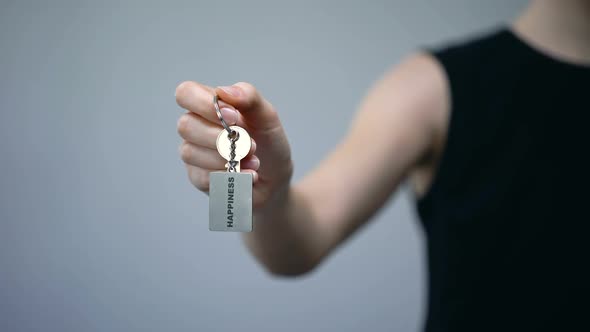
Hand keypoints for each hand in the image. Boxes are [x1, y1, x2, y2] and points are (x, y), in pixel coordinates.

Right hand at [175, 81, 292, 208]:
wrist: (275, 176)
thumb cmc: (267, 142)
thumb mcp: (267, 115)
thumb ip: (249, 97)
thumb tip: (224, 91)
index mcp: (208, 105)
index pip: (186, 93)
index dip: (204, 104)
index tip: (232, 116)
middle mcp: (196, 127)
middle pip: (185, 125)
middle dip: (220, 137)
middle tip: (250, 144)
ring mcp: (194, 153)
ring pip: (190, 152)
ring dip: (227, 158)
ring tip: (254, 161)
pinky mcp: (198, 177)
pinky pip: (202, 176)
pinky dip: (230, 175)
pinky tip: (248, 174)